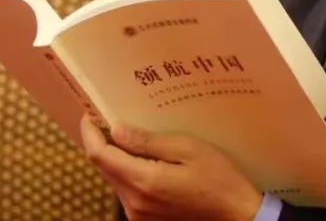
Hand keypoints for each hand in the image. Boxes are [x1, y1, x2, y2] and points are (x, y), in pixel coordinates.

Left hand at [80, 115, 263, 220]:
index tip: (89, 115)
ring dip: (116, 158)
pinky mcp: (145, 220)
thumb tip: (116, 130)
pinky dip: (128, 173)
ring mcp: (138, 215)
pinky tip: (144, 161)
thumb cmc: (218, 178)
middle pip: (104, 167)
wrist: (236, 214)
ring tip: (130, 138)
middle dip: (102, 143)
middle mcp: (134, 202)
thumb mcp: (187, 149)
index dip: (90, 133)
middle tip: (109, 119)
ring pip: (114, 179)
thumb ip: (148, 141)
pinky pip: (127, 191)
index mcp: (144, 181)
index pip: (99, 155)